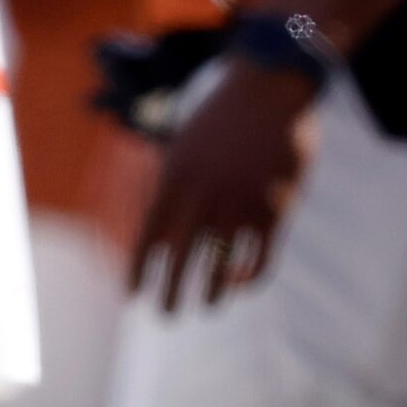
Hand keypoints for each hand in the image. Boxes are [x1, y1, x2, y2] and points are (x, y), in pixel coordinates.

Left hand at [128, 58, 318, 312]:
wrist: (267, 89)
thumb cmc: (220, 119)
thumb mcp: (183, 145)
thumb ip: (168, 183)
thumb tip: (155, 222)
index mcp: (174, 177)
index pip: (149, 235)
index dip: (140, 269)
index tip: (131, 295)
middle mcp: (204, 194)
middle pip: (181, 255)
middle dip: (171, 290)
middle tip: (165, 317)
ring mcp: (241, 202)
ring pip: (222, 262)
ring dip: (212, 291)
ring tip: (205, 307)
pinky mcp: (276, 208)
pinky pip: (260, 255)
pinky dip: (250, 276)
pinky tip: (241, 285)